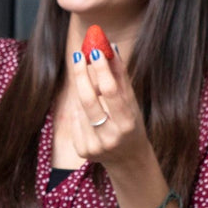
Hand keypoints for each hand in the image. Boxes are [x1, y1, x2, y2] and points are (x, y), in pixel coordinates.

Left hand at [69, 42, 156, 178]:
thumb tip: (111, 47)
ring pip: (80, 108)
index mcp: (127, 124)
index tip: (94, 51)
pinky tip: (90, 113)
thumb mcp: (131, 103)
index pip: (110, 92)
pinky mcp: (82, 151)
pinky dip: (81, 110)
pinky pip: (76, 120)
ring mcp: (94, 146)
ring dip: (83, 92)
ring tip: (90, 85)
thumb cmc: (131, 124)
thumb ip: (120, 77)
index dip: (101, 70)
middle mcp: (110, 137)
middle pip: (88, 99)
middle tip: (78, 55)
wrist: (128, 160)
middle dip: (81, 74)